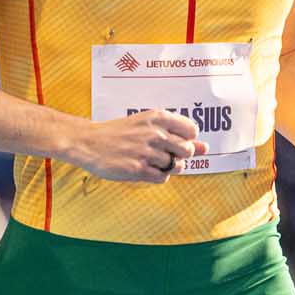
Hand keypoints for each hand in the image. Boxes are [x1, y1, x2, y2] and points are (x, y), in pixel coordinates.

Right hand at [72, 109, 210, 183]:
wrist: (89, 142)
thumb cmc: (120, 132)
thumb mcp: (147, 125)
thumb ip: (178, 135)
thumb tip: (205, 148)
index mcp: (157, 117)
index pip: (192, 131)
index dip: (186, 139)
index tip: (174, 140)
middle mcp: (154, 133)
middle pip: (187, 151)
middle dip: (178, 155)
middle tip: (160, 152)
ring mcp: (146, 152)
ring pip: (176, 166)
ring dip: (167, 167)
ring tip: (149, 160)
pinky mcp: (137, 169)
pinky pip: (162, 178)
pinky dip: (157, 176)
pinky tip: (144, 168)